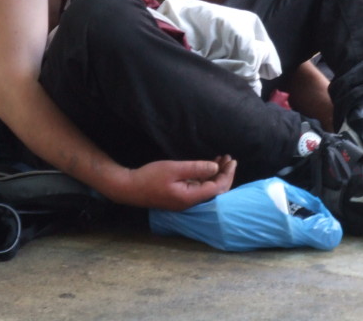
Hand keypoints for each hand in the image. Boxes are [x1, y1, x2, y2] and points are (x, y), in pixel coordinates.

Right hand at [115, 155, 236, 210]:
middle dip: (224, 175)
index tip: (232, 161)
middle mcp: (191, 203)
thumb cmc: (150, 177)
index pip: (217, 188)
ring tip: (222, 160)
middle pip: (215, 192)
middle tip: (229, 159)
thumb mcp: (174, 168)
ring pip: (208, 190)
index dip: (227, 175)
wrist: (130, 188)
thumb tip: (215, 167)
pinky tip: (208, 167)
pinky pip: (199, 189)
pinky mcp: (180, 197)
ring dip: (216, 175)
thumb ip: (196, 168)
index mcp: (190, 197)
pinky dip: (206, 177)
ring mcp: (185, 201)